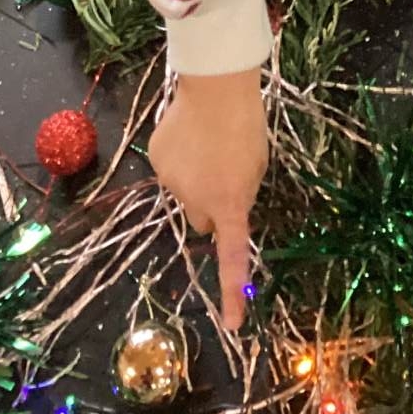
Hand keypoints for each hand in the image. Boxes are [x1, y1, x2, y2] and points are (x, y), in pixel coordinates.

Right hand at [149, 69, 267, 328]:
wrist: (217, 87)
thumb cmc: (247, 125)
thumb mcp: (255, 167)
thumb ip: (239, 195)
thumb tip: (220, 205)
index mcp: (231, 204)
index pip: (232, 256)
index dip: (231, 293)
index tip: (233, 326)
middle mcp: (198, 201)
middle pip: (202, 220)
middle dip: (209, 206)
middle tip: (221, 177)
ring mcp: (172, 182)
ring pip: (184, 193)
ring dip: (194, 179)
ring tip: (207, 145)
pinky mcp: (156, 160)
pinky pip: (169, 169)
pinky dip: (178, 160)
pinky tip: (189, 135)